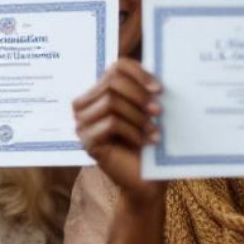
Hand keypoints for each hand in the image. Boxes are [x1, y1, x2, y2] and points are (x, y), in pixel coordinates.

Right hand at [73, 58, 161, 206]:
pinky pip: (111, 124)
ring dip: (138, 117)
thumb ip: (146, 89)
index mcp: (100, 93)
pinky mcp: (87, 142)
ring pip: (111, 103)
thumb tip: (160, 63)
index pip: (115, 67)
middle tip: (159, 111)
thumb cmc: (148, 143)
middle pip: (112, 82)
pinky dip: (133, 132)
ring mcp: (83, 124)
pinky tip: (146, 142)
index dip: (138, 72)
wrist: (147, 180)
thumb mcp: (148, 112)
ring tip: (155, 131)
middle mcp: (86, 106)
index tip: (159, 89)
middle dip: (139, 95)